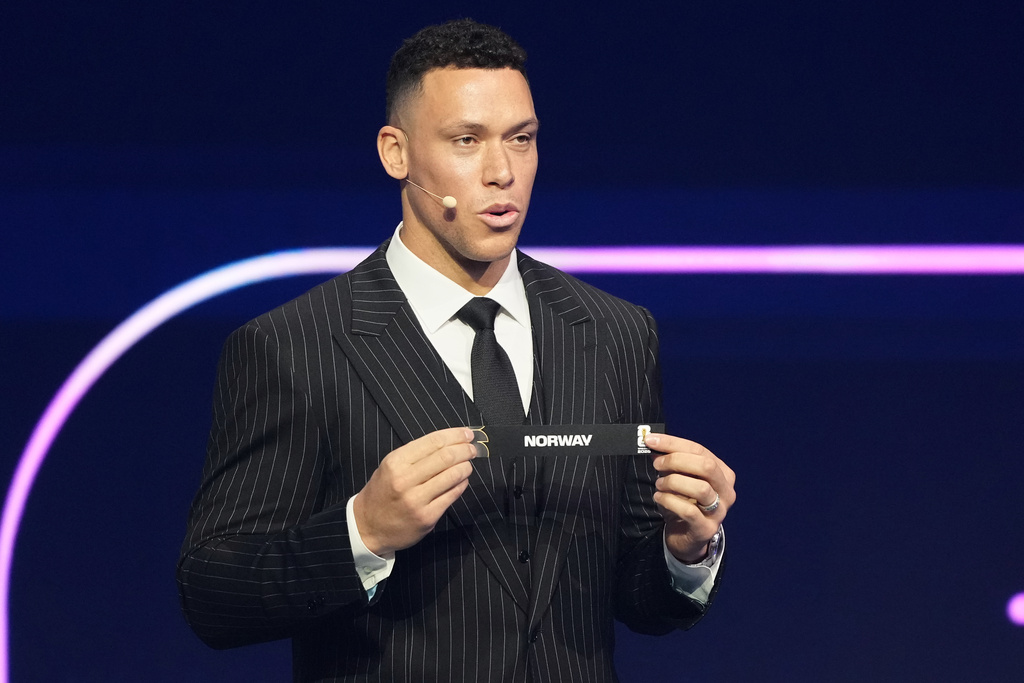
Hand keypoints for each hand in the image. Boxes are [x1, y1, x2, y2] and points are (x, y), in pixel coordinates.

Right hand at [353, 427, 479, 555]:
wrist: (367, 526)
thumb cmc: (382, 493)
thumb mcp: (390, 467)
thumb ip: (416, 455)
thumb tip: (449, 442)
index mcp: (396, 462)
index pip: (433, 442)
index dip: (455, 435)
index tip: (467, 433)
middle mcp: (405, 479)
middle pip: (446, 457)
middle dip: (465, 450)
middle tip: (473, 448)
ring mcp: (416, 500)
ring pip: (453, 476)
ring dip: (466, 467)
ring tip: (468, 464)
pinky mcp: (427, 517)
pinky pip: (452, 495)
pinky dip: (461, 484)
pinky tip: (462, 481)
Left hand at [645, 433, 735, 563]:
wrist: (687, 536)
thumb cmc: (685, 502)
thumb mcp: (681, 478)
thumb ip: (672, 462)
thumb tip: (655, 444)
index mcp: (723, 473)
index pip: (700, 450)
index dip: (673, 443)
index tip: (651, 440)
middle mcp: (726, 491)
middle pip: (706, 466)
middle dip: (676, 461)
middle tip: (657, 464)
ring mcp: (720, 511)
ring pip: (700, 488)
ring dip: (673, 482)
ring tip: (659, 485)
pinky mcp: (707, 528)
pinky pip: (689, 511)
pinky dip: (669, 501)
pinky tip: (659, 498)